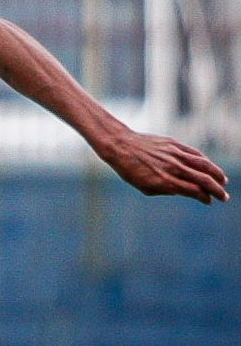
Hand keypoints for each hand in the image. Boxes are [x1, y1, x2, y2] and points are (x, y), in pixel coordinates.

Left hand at [101, 129, 228, 204]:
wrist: (121, 146)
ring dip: (217, 174)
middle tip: (224, 197)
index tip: (208, 201)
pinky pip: (194, 153)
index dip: (204, 197)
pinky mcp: (174, 144)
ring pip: (203, 165)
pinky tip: (209, 167)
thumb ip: (165, 190)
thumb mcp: (144, 187)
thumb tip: (183, 191)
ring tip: (223, 181)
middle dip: (216, 190)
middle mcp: (173, 168)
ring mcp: (175, 155)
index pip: (193, 191)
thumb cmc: (130, 170)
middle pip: (202, 180)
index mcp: (165, 181)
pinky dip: (205, 161)